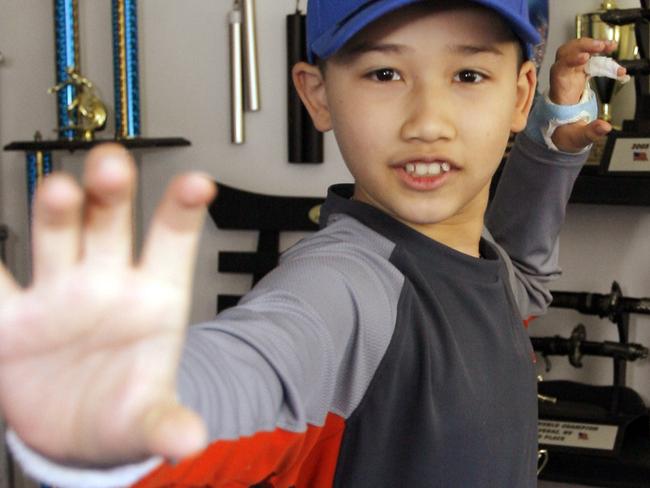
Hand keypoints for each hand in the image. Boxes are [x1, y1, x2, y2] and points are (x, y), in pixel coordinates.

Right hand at [0, 144, 214, 465]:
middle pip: (110, 223)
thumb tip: (188, 440)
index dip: (182, 210)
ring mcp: (57, 292)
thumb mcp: (149, 418)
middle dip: (112, 192)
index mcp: (153, 297)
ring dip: (58, 210)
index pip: (172, 243)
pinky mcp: (9, 317)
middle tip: (113, 166)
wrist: (77, 430)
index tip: (198, 183)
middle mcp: (105, 281)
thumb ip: (165, 424)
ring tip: (59, 191)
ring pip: (57, 236)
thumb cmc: (125, 407)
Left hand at [549, 38, 625, 152]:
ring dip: (591, 45)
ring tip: (610, 46)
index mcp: (559, 93)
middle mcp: (562, 80)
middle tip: (601, 46)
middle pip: (564, 54)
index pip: (559, 70)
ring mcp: (569, 76)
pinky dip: (598, 53)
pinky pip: (586, 58)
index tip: (585, 56)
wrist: (558, 132)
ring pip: (575, 52)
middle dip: (581, 46)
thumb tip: (605, 127)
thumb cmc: (563, 133)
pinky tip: (610, 52)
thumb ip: (590, 132)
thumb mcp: (576, 137)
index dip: (570, 60)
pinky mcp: (577, 75)